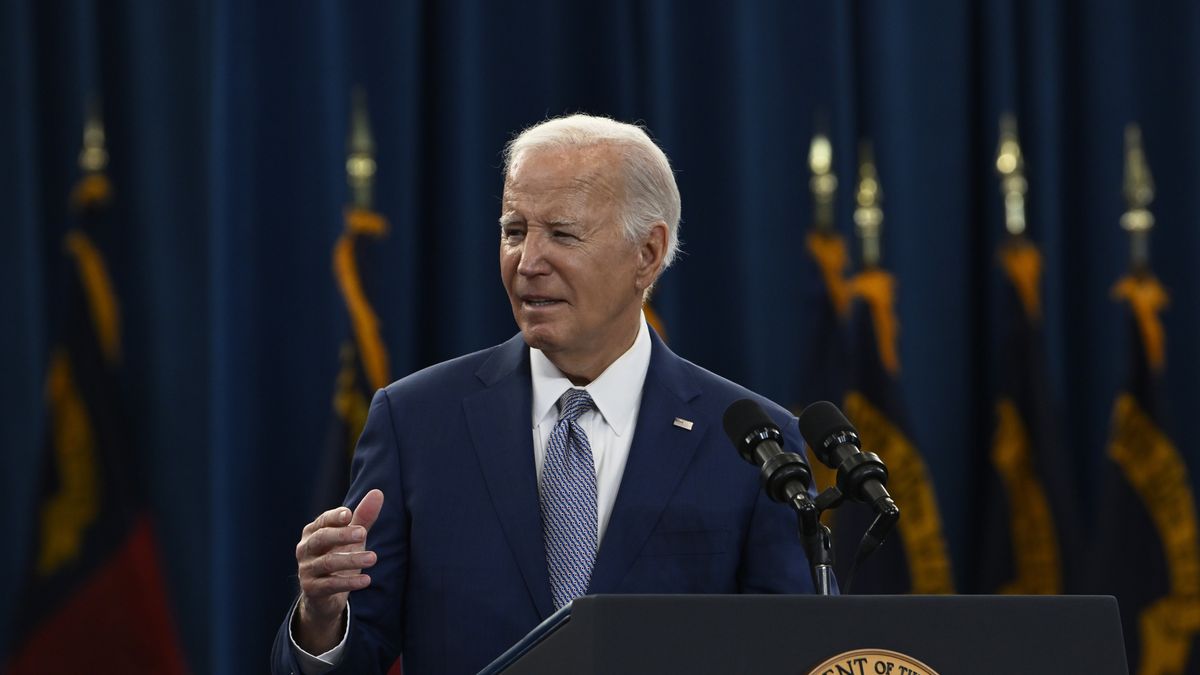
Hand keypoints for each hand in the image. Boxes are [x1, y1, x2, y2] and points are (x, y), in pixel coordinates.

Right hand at [293, 489, 383, 653]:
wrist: (324, 597)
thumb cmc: (339, 557)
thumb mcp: (352, 538)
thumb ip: (363, 518)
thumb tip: (378, 492)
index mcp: (313, 532)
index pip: (322, 521)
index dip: (334, 516)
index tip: (349, 514)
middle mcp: (305, 549)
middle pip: (321, 538)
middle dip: (342, 535)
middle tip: (363, 533)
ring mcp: (306, 570)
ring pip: (327, 562)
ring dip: (351, 559)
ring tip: (373, 558)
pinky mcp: (311, 589)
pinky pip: (330, 585)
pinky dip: (349, 582)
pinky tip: (367, 580)